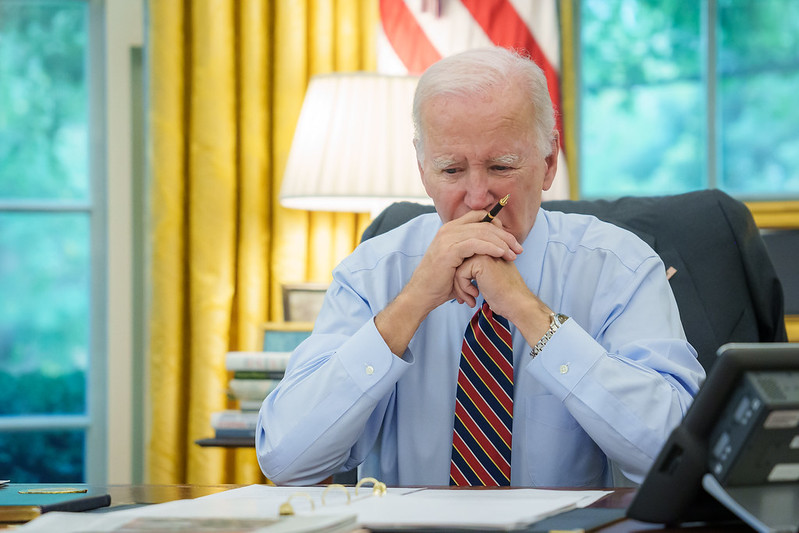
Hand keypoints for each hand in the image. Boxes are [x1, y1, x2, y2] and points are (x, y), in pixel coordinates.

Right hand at [405, 210, 522, 313]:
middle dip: (505, 236)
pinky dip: (492, 248)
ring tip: (514, 254)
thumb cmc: (441, 281)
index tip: (511, 240)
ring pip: (482, 232)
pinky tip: (502, 254)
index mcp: (450, 229)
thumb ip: (472, 252)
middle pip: (484, 223)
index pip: (479, 216)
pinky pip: (476, 243)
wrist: (422, 294)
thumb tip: (492, 250)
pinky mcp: (449, 249)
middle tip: (519, 248)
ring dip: (502, 243)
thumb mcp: (458, 262)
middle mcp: (448, 229)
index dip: (498, 225)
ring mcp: (448, 238)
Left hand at [453, 254, 552, 343]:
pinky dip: (464, 288)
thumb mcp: (489, 278)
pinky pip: (460, 273)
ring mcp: (484, 253)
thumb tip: (457, 273)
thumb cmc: (505, 296)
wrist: (517, 303)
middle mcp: (487, 248)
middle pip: (459, 263)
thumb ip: (476, 270)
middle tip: (464, 298)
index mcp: (489, 250)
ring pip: (457, 268)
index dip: (462, 280)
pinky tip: (475, 295)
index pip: (463, 261)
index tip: (468, 294)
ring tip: (469, 299)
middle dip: (459, 283)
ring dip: (460, 288)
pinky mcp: (481, 261)